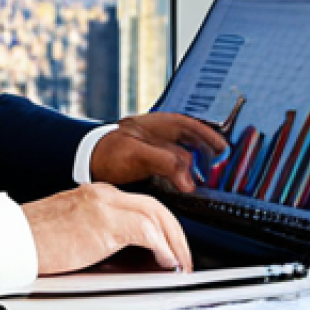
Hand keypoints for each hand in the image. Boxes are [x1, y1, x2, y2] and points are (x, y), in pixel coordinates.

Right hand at [21, 183, 191, 273]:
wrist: (13, 238)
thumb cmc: (32, 240)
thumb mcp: (71, 229)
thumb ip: (96, 233)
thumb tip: (121, 257)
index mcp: (94, 193)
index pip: (140, 203)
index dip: (160, 225)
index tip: (168, 244)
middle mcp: (102, 194)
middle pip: (155, 207)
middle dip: (175, 233)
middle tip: (182, 257)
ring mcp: (104, 205)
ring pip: (156, 216)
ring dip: (174, 243)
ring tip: (179, 264)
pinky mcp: (104, 223)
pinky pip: (147, 232)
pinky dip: (163, 248)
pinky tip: (167, 262)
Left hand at [91, 113, 226, 192]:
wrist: (85, 163)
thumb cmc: (106, 152)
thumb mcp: (136, 154)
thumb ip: (165, 162)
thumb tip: (189, 180)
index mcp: (156, 124)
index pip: (189, 125)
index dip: (209, 136)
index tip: (224, 148)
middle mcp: (158, 135)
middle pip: (190, 141)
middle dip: (207, 153)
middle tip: (222, 167)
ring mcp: (154, 149)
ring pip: (183, 155)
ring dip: (196, 166)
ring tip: (210, 178)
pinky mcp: (150, 165)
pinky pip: (173, 168)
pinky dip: (184, 175)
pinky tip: (189, 185)